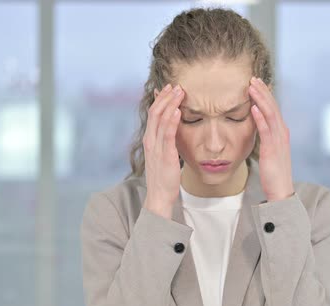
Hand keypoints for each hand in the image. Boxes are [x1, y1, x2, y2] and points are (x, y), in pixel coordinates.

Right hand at [142, 83, 184, 218]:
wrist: (159, 195)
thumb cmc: (163, 175)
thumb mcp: (163, 153)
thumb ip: (166, 139)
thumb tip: (174, 126)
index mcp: (149, 139)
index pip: (153, 113)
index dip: (161, 99)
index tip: (170, 88)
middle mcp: (150, 141)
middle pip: (155, 112)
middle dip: (166, 97)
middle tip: (176, 85)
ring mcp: (156, 148)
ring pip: (160, 120)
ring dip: (170, 104)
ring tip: (179, 92)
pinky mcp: (165, 155)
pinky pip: (167, 135)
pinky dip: (172, 121)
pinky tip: (178, 111)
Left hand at [248, 77, 293, 201]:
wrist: (281, 189)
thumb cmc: (274, 171)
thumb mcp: (270, 150)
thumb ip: (266, 136)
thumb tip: (258, 125)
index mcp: (281, 132)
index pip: (273, 108)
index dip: (265, 94)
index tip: (256, 83)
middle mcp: (282, 133)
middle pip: (273, 106)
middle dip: (263, 91)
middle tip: (252, 78)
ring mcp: (278, 140)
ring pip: (270, 114)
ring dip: (260, 99)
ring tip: (251, 87)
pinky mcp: (272, 149)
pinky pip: (266, 130)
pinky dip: (259, 117)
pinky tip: (252, 108)